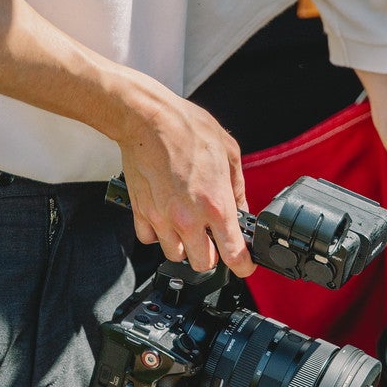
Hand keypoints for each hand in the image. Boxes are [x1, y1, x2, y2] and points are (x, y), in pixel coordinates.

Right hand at [112, 75, 254, 278]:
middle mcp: (189, 218)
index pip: (234, 254)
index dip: (243, 265)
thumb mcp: (229, 153)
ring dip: (185, 245)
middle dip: (212, 255)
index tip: (246, 265)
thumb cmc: (188, 129)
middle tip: (213, 238)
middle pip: (204, 264)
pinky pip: (150, 240)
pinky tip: (166, 216)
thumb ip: (237, 187)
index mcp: (216, 205)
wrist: (149, 120)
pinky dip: (158, 234)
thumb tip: (242, 209)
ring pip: (176, 255)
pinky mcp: (141, 213)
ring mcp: (162, 219)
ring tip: (188, 223)